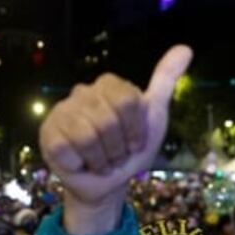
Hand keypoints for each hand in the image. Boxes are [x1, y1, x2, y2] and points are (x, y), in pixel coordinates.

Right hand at [39, 45, 191, 234]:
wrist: (108, 185)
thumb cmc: (130, 151)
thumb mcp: (154, 118)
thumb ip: (165, 83)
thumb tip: (186, 49)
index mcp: (109, 85)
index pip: (128, 102)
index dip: (135, 131)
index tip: (134, 143)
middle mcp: (83, 92)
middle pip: (109, 120)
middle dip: (118, 148)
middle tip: (116, 155)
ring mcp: (62, 111)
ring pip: (88, 135)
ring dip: (101, 160)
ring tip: (100, 161)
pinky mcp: (48, 132)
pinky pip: (68, 147)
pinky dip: (81, 164)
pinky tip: (81, 163)